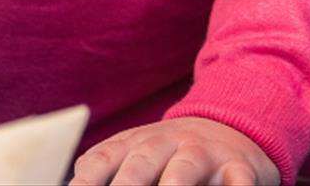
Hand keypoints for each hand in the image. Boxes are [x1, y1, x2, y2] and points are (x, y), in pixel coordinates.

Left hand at [70, 117, 276, 185]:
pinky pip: (238, 179)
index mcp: (132, 145)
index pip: (101, 161)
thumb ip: (101, 172)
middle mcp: (164, 145)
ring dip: (174, 185)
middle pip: (140, 164)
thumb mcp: (134, 156)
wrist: (229, 129)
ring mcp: (202, 154)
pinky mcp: (238, 167)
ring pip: (185, 168)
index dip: (86, 181)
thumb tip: (71, 183)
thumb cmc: (168, 156)